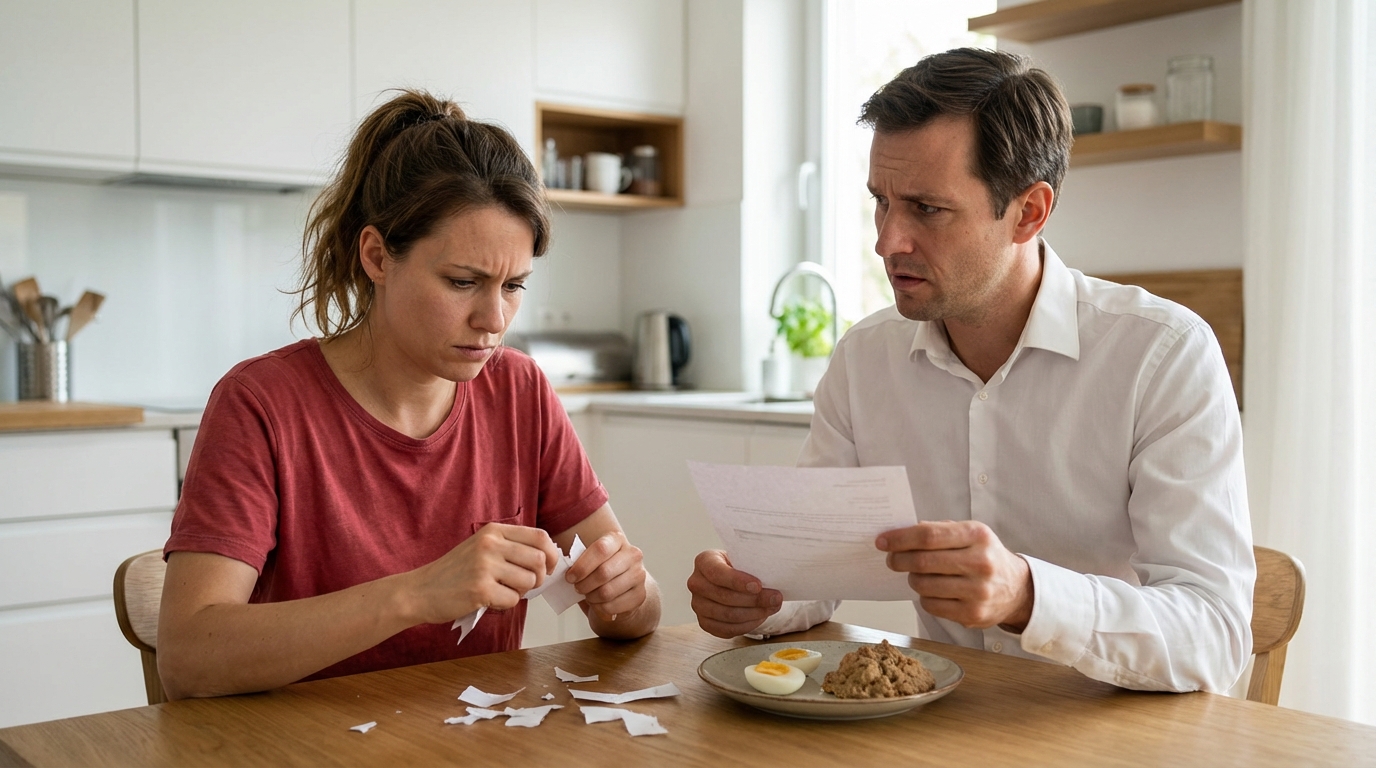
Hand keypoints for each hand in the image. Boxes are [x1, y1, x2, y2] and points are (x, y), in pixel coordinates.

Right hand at [409, 523, 559, 623]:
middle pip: (539, 560)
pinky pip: (513, 599)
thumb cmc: (455, 572)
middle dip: (540, 577)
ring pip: (529, 581)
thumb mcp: (482, 547)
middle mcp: (490, 544)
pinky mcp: (480, 589)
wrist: (421, 590)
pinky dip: (506, 604)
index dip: (551, 554)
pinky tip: (490, 600)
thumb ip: (510, 547)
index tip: (548, 567)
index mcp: (493, 531)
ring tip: (503, 591)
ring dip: (522, 592)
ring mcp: (485, 566)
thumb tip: (548, 558)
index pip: (540, 536)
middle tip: (526, 585)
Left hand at [564, 531, 648, 619]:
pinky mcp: (640, 595)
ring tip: (588, 596)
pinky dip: (600, 608)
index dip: (582, 566)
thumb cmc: (600, 570)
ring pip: (608, 592)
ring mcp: (639, 575)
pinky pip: (613, 606)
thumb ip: (579, 561)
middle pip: (604, 572)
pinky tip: (599, 603)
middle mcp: (633, 555)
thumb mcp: (590, 560)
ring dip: (591, 597)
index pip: (601, 549)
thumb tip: (564, 571)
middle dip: (584, 584)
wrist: (622, 586)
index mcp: (617, 540)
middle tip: (577, 588)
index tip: (570, 577)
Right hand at [686, 550, 782, 637]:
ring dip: (754, 614)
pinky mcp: (704, 622)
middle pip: (724, 596)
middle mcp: (696, 583)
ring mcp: (698, 604)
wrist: (733, 579)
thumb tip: (773, 578)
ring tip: (771, 607)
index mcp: (704, 561)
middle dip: (754, 600)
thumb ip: (753, 564)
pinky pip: (726, 629)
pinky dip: (746, 625)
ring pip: (727, 615)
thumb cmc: (740, 567)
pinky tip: (759, 617)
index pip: (716, 572)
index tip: (758, 586)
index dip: (737, 581)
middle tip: (775, 598)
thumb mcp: (744, 557)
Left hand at [877, 521, 1033, 630]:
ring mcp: (978, 591)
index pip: (928, 535)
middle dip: (899, 560)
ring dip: (912, 579)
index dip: (900, 538)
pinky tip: (932, 590)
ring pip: (923, 585)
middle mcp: (980, 562)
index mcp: (977, 535)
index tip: (883, 541)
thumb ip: (938, 530)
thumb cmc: (985, 556)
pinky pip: (931, 605)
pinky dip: (924, 597)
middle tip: (891, 559)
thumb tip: (900, 534)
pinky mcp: (972, 614)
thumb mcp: (970, 533)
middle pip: (923, 561)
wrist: (1017, 589)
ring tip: (917, 574)